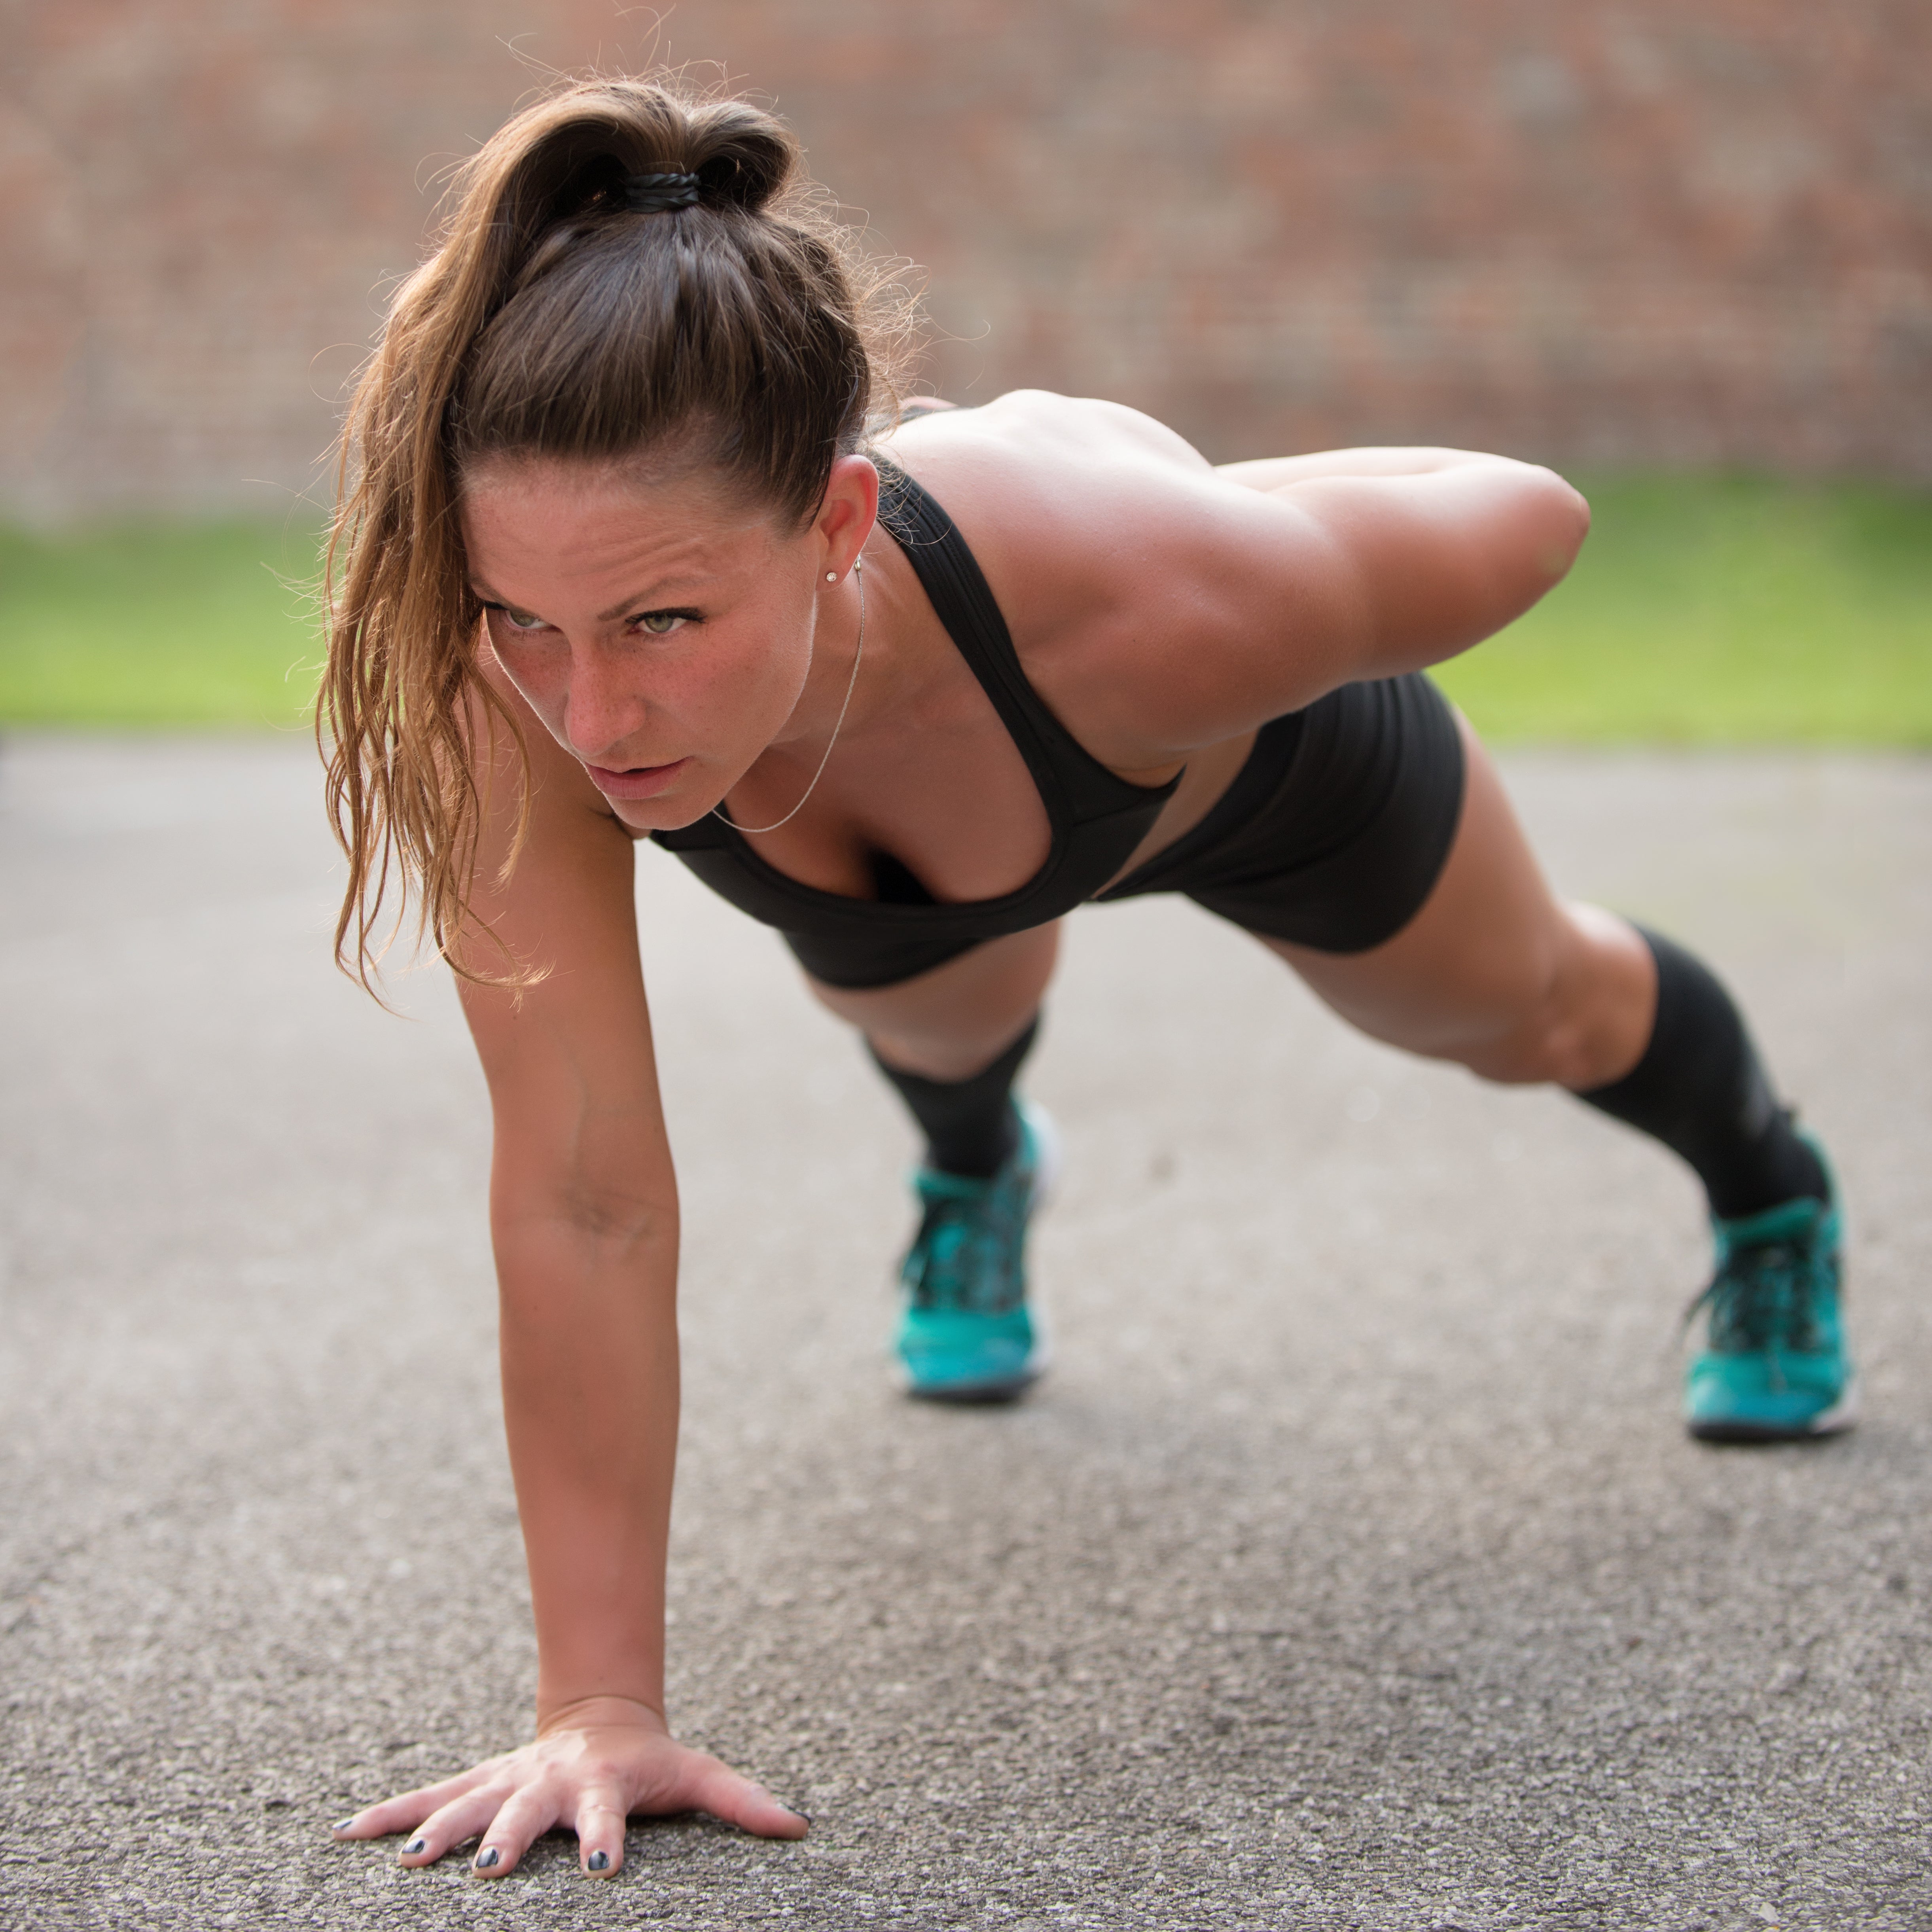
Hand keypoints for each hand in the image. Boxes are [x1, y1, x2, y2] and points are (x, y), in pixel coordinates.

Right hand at [329, 1695, 807, 1877]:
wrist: (604, 1718)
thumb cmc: (652, 1761)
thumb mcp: (697, 1776)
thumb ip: (744, 1802)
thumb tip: (800, 1828)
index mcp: (601, 1789)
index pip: (605, 1817)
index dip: (608, 1839)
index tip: (605, 1864)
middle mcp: (548, 1784)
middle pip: (525, 1813)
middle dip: (506, 1839)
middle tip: (484, 1869)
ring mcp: (508, 1782)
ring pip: (467, 1803)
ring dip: (437, 1831)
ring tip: (410, 1862)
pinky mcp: (478, 1785)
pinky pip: (427, 1799)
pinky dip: (389, 1817)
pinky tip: (346, 1837)